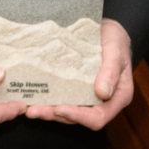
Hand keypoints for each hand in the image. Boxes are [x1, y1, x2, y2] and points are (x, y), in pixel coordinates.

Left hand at [21, 21, 135, 129]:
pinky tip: (32, 98)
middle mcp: (102, 102)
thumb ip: (111, 71)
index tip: (60, 109)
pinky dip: (47, 100)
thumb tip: (103, 93)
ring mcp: (86, 97)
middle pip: (78, 118)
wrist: (107, 30)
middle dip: (56, 115)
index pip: (98, 117)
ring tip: (29, 108)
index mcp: (118, 97)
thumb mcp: (116, 51)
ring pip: (66, 111)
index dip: (79, 117)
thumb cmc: (116, 40)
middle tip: (34, 111)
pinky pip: (61, 99)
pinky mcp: (74, 90)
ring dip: (48, 111)